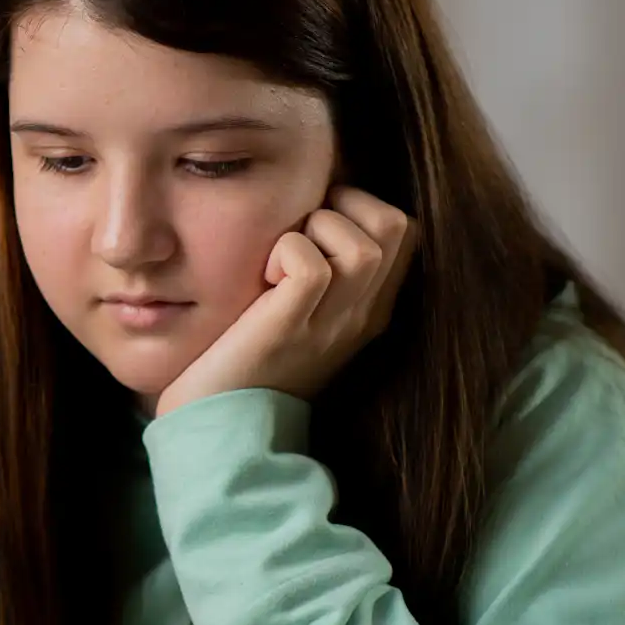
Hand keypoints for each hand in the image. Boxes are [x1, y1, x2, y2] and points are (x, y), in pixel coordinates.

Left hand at [155, 186, 413, 414]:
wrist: (221, 427)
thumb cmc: (246, 357)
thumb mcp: (299, 308)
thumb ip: (320, 264)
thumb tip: (314, 197)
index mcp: (369, 308)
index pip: (404, 229)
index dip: (361, 203)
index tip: (315, 218)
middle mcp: (361, 317)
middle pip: (397, 226)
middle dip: (347, 204)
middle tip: (301, 229)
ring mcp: (332, 325)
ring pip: (364, 246)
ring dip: (316, 229)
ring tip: (281, 258)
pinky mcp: (291, 329)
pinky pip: (310, 265)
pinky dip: (286, 252)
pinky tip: (263, 278)